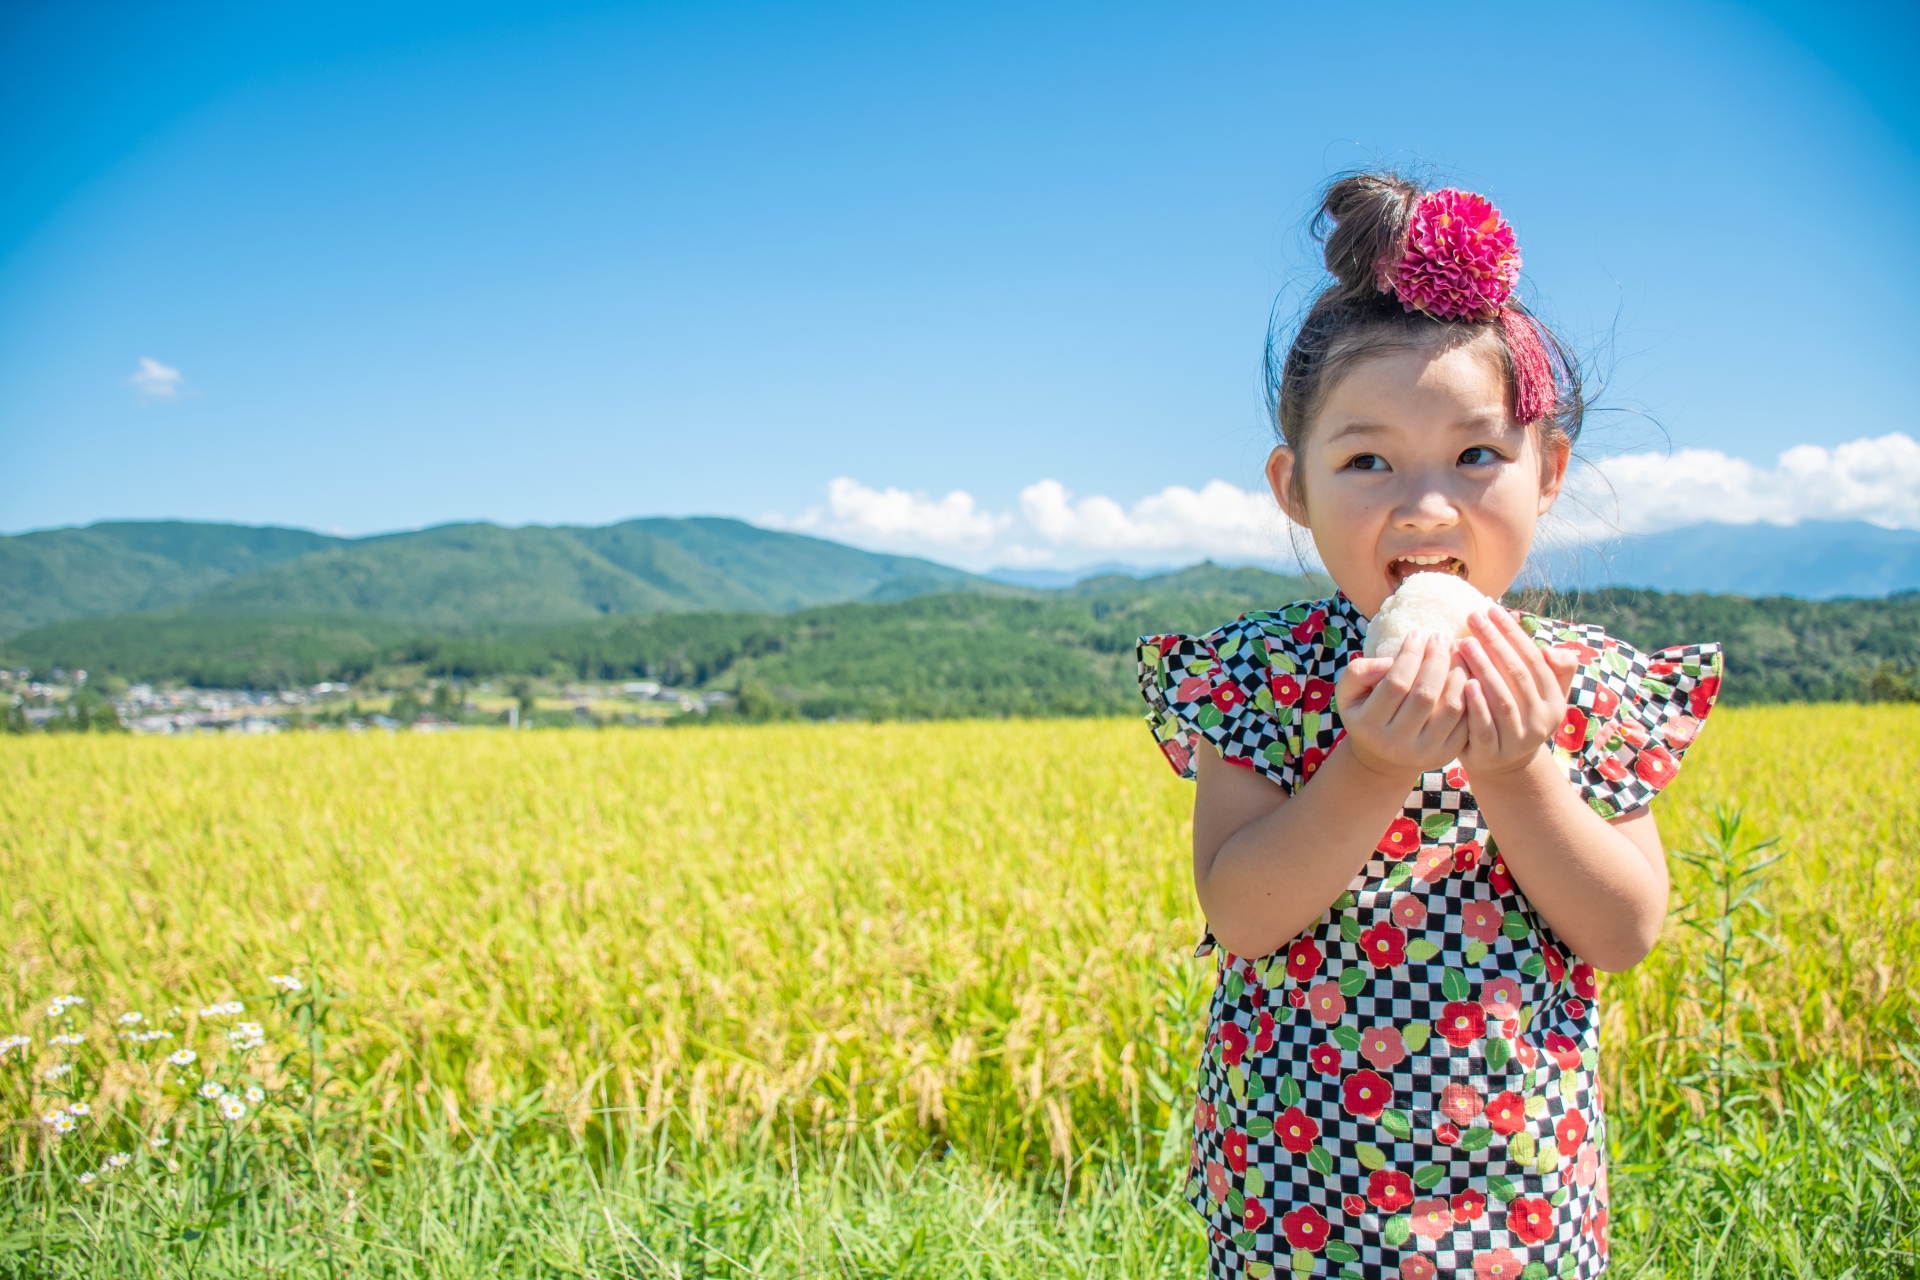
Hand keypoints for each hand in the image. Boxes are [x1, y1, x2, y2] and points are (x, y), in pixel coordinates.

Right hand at [1335, 631, 1468, 781]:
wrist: (1384, 758)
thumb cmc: (1367, 714)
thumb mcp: (1348, 693)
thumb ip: (1359, 671)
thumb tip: (1391, 660)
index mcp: (1369, 725)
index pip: (1395, 683)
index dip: (1410, 655)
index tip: (1418, 633)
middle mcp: (1396, 743)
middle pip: (1425, 694)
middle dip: (1437, 659)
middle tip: (1442, 637)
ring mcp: (1424, 752)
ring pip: (1451, 707)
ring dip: (1459, 673)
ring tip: (1458, 651)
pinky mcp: (1447, 754)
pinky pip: (1467, 720)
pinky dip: (1471, 693)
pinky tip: (1467, 673)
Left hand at [1457, 608, 1580, 778]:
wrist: (1503, 763)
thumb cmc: (1517, 713)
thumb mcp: (1538, 694)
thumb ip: (1550, 669)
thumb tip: (1551, 649)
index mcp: (1554, 700)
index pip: (1533, 658)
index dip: (1513, 632)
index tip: (1492, 608)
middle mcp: (1540, 721)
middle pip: (1517, 674)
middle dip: (1494, 642)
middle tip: (1473, 617)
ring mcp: (1517, 739)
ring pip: (1501, 698)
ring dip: (1482, 667)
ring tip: (1463, 642)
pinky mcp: (1492, 753)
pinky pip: (1484, 725)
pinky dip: (1475, 703)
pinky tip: (1463, 681)